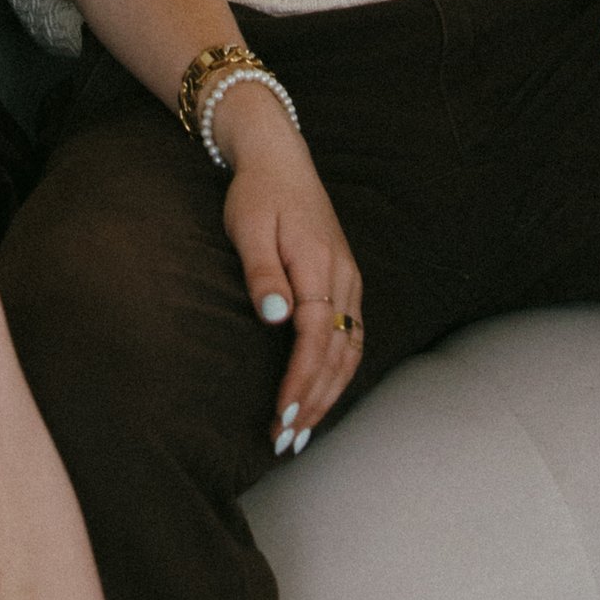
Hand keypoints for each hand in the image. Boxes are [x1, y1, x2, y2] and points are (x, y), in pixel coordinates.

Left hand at [218, 92, 366, 455]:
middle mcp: (343, 278)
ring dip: (328, 394)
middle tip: (286, 440)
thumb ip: (262, 273)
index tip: (281, 416)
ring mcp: (349, 281)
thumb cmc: (257, 194)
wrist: (279, 158)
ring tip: (301, 431)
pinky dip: (339, 374)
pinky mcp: (345, 283)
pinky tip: (320, 396)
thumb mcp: (249, 227)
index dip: (300, 381)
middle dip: (314, 401)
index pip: (315, 338)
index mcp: (319, 265)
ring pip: (350, 351)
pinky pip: (350, 338)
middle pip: (338, 354)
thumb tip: (275, 318)